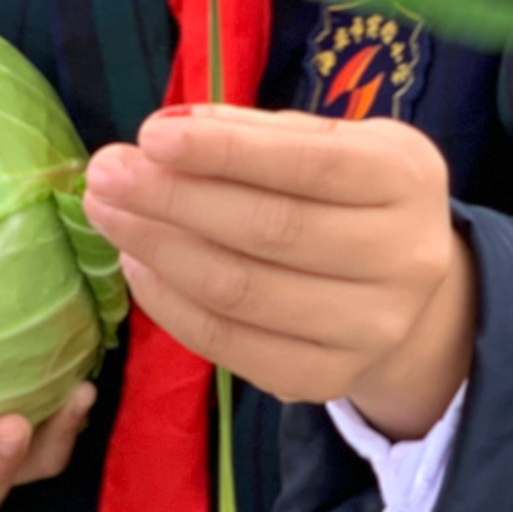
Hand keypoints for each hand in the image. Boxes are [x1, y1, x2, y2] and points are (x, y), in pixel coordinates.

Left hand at [79, 105, 475, 438]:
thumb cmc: (349, 190)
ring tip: (109, 213)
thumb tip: (163, 133)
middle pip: (270, 231)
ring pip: (242, 292)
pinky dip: (171, 304)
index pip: (310, 163)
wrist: (404, 283)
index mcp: (406, 178)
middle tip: (106, 174)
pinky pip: (230, 346)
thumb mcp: (326, 140)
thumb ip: (252, 131)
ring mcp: (370, 330)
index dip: (226, 151)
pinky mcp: (327, 380)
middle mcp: (404, 258)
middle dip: (172, 199)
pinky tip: (138, 265)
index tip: (151, 135)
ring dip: (158, 250)